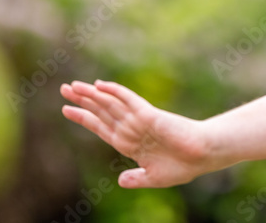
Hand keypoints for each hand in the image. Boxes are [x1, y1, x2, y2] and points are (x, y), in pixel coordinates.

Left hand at [61, 79, 216, 187]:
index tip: (66, 109)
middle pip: (101, 111)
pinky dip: (115, 92)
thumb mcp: (154, 177)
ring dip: (91, 94)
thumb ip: (137, 177)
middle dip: (81, 100)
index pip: (100, 126)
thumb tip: (120, 180)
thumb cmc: (183, 166)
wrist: (202, 156)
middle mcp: (131, 129)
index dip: (83, 117)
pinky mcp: (149, 114)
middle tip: (63, 87)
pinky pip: (129, 100)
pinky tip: (102, 85)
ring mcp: (139, 120)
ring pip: (110, 104)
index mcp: (129, 143)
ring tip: (73, 85)